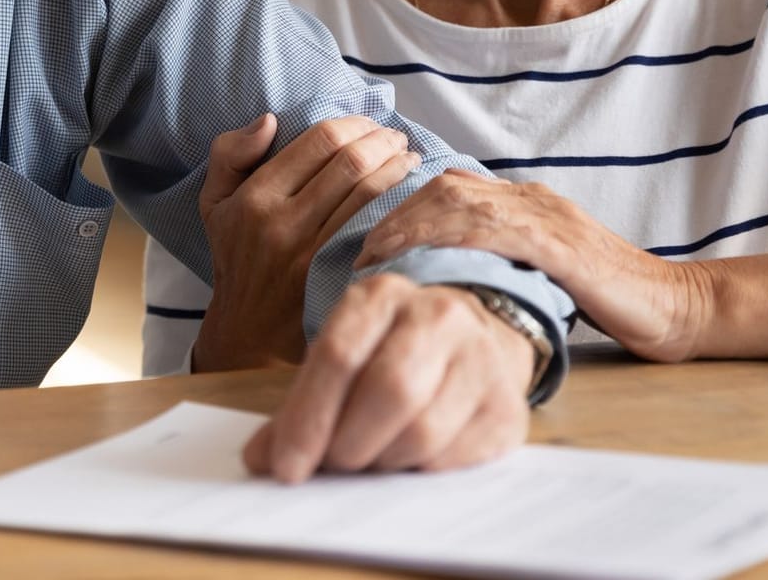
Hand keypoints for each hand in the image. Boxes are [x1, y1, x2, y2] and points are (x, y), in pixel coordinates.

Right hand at [193, 114, 421, 370]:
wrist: (248, 332)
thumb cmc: (237, 257)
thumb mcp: (215, 203)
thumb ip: (230, 154)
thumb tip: (270, 120)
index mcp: (255, 197)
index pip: (318, 141)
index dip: (352, 124)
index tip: (368, 123)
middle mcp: (282, 223)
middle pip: (350, 162)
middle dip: (382, 141)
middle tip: (396, 137)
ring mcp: (312, 253)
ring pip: (369, 193)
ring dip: (398, 167)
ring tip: (409, 158)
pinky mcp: (335, 275)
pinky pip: (375, 228)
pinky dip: (398, 203)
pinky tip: (409, 193)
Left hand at [244, 275, 533, 480]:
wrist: (474, 341)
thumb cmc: (390, 354)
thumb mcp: (342, 360)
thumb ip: (300, 406)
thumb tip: (260, 461)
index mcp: (381, 296)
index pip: (338, 356)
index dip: (307, 419)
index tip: (286, 468)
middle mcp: (437, 315)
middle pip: (388, 391)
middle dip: (349, 444)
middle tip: (334, 465)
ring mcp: (481, 357)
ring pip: (423, 430)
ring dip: (384, 462)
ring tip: (372, 459)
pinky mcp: (507, 405)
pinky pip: (456, 457)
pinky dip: (420, 471)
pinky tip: (409, 459)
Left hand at [356, 170, 709, 362]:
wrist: (678, 306)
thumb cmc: (610, 299)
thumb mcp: (546, 272)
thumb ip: (505, 262)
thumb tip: (446, 277)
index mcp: (528, 203)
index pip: (449, 188)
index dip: (402, 208)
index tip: (370, 240)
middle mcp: (534, 200)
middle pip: (445, 188)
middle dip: (395, 215)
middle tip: (361, 251)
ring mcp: (549, 219)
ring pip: (462, 202)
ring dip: (411, 226)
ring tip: (378, 257)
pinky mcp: (563, 246)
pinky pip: (497, 231)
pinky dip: (453, 240)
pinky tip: (426, 258)